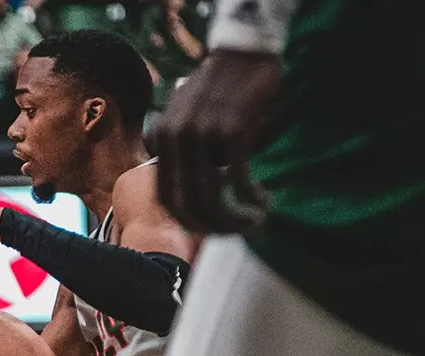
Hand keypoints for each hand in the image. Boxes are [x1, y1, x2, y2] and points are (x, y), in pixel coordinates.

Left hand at [155, 49, 284, 234]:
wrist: (244, 52)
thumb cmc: (219, 88)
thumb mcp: (186, 115)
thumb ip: (180, 148)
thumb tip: (187, 187)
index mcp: (162, 138)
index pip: (165, 197)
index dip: (186, 222)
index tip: (209, 229)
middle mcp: (176, 139)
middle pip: (186, 204)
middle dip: (211, 228)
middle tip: (234, 233)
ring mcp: (202, 136)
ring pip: (211, 198)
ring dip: (234, 220)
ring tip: (253, 221)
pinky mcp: (232, 132)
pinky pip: (238, 180)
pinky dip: (251, 198)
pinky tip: (262, 201)